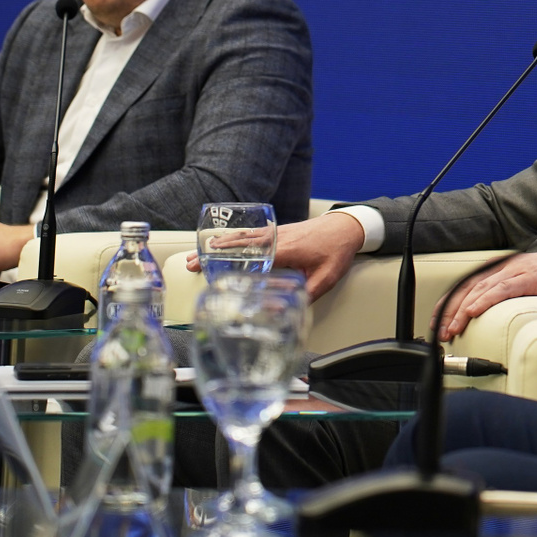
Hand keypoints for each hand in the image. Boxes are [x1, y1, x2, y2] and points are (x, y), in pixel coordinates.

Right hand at [188, 212, 363, 299]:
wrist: (345, 227)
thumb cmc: (335, 251)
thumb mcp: (326, 277)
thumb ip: (308, 293)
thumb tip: (287, 309)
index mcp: (286, 250)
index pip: (252, 257)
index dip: (229, 264)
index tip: (210, 272)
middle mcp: (276, 239)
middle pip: (238, 246)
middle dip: (213, 255)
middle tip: (191, 264)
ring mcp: (274, 233)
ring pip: (240, 239)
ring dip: (217, 246)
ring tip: (196, 254)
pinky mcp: (276, 231)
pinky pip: (248, 235)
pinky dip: (231, 239)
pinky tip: (217, 245)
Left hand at [438, 247, 536, 341]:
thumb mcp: (529, 285)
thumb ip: (511, 294)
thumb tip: (493, 315)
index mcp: (505, 269)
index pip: (469, 285)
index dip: (450, 302)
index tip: (437, 320)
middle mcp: (507, 267)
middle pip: (470, 288)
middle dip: (451, 310)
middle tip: (439, 330)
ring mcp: (518, 271)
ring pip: (482, 289)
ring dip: (463, 310)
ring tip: (451, 326)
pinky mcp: (531, 277)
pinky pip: (503, 290)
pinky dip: (485, 300)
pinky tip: (474, 311)